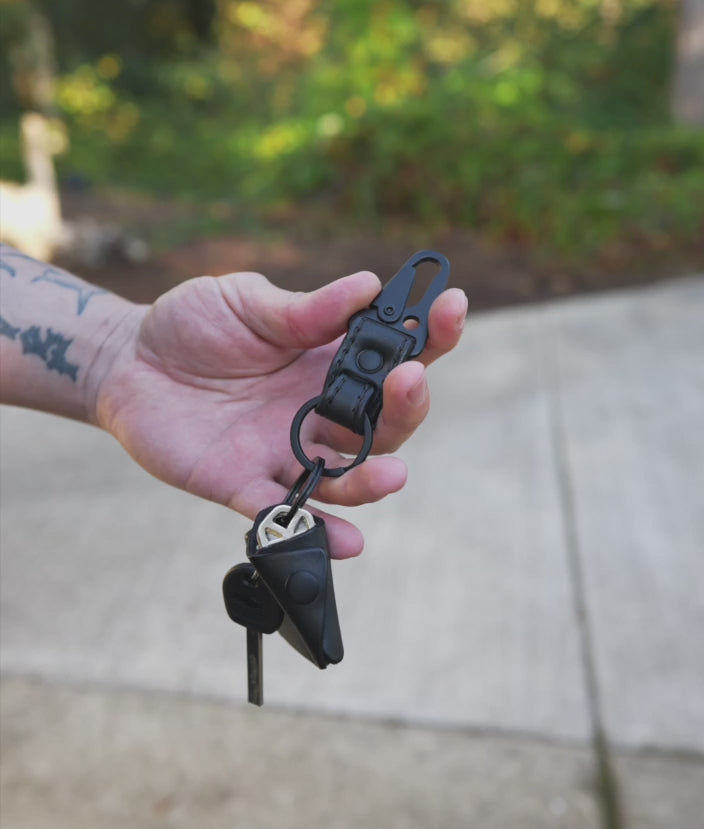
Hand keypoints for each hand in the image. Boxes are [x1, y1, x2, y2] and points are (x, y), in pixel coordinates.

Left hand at [96, 269, 466, 556]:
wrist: (126, 362)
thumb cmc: (192, 326)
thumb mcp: (246, 301)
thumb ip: (304, 308)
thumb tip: (367, 286)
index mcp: (329, 362)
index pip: (395, 354)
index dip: (431, 334)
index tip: (452, 307)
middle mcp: (319, 413)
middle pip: (383, 424)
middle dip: (406, 406)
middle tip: (408, 381)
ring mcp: (285, 452)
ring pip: (345, 475)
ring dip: (373, 480)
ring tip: (394, 475)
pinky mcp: (244, 484)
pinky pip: (286, 514)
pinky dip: (319, 529)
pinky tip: (349, 542)